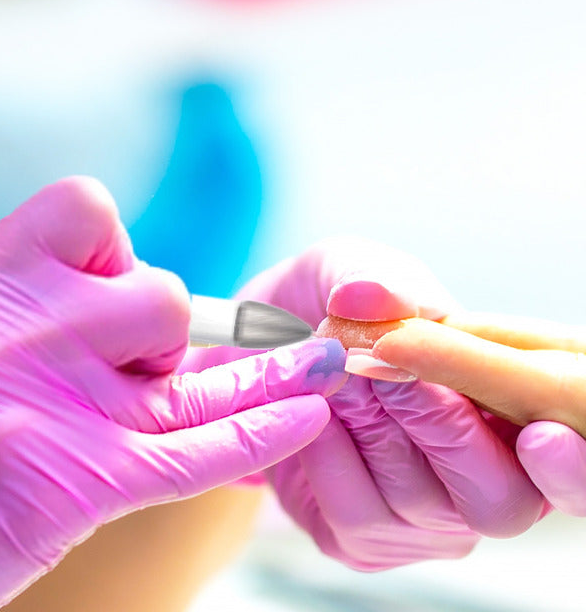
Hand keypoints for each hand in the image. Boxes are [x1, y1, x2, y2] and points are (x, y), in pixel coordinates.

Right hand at [0, 178, 344, 611]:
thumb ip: (4, 298)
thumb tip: (92, 279)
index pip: (82, 209)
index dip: (111, 245)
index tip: (104, 283)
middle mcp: (4, 329)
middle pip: (148, 285)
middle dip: (154, 327)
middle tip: (127, 367)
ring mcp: (45, 403)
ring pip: (180, 356)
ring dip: (195, 376)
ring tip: (170, 396)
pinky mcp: (77, 481)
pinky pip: (198, 445)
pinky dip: (260, 426)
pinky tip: (302, 410)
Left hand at [196, 238, 546, 570]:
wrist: (254, 342)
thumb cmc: (328, 308)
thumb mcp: (349, 270)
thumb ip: (381, 281)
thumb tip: (374, 297)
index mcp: (511, 417)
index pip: (565, 465)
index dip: (565, 462)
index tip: (537, 431)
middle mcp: (480, 482)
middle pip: (496, 497)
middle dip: (437, 422)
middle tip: (377, 364)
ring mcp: (422, 521)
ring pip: (420, 501)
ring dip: (371, 424)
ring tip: (331, 366)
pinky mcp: (359, 537)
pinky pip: (355, 511)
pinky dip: (328, 450)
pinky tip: (310, 405)